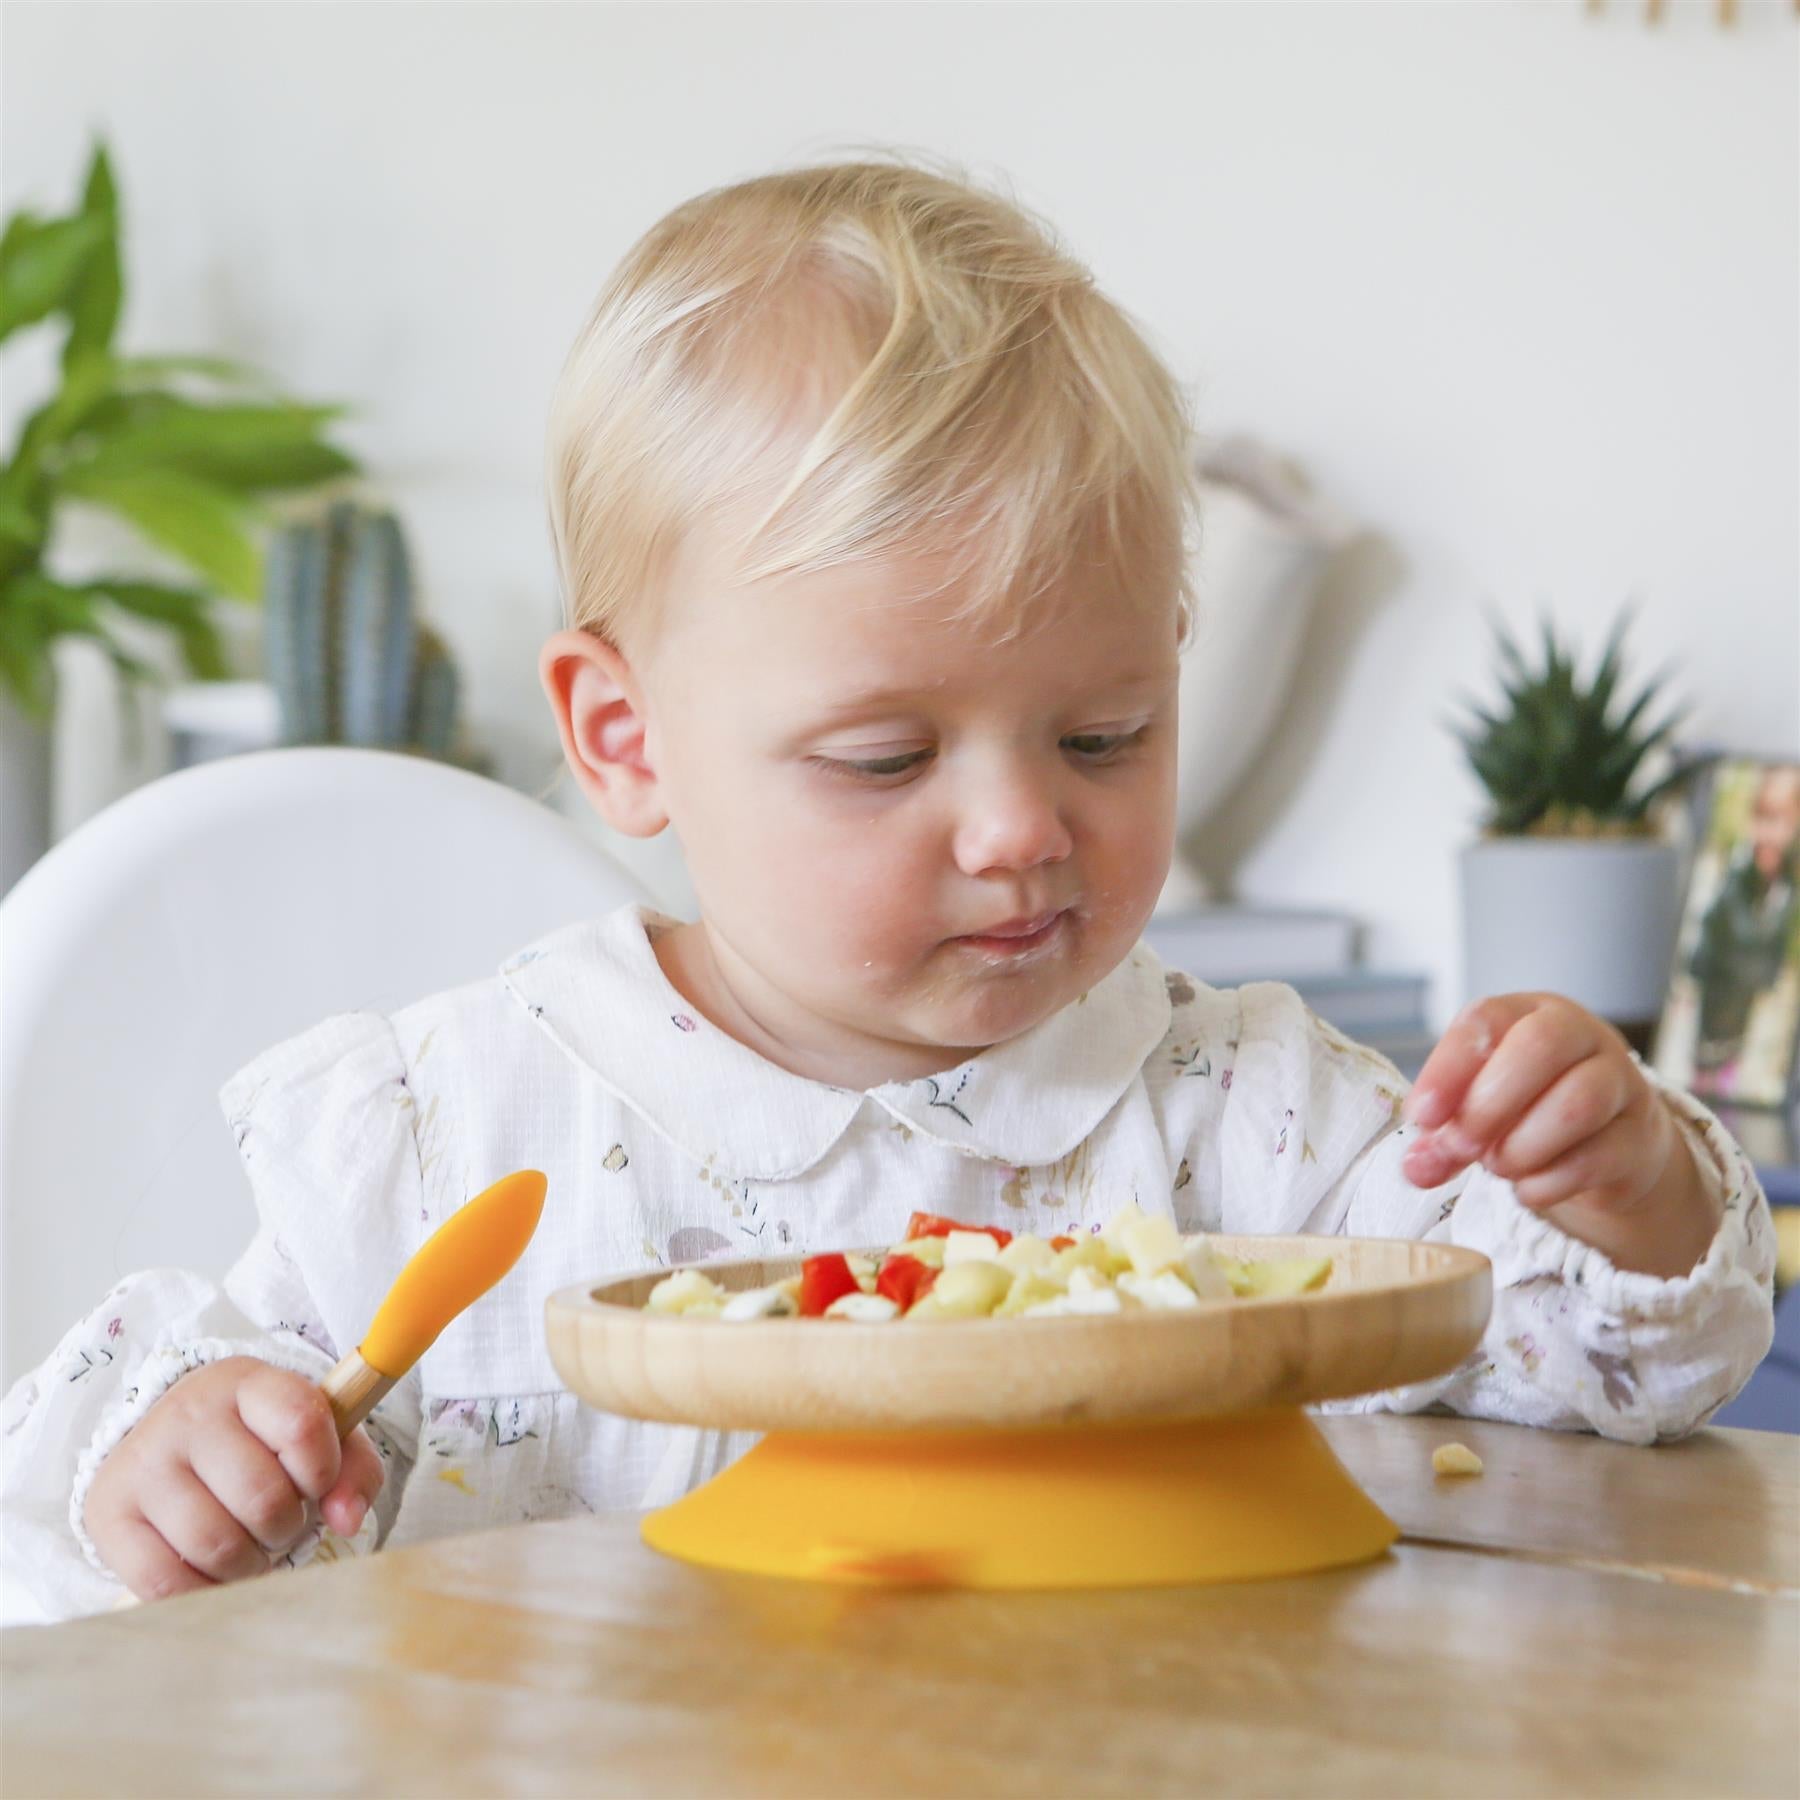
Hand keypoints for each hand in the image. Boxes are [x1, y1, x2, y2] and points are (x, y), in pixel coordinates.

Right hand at [85, 1356, 384, 1602]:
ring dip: (249, 1562)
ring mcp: (143, 1462)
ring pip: (217, 1544)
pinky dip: (204, 1591)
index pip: (302, 1422)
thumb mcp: (315, 1437)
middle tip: (280, 1523)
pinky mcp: (109, 1514)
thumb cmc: (258, 1445)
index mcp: (247, 1383)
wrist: (167, 1445)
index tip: (317, 1484)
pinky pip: (165, 1581)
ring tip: (250, 1546)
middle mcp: (189, 1414)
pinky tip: (216, 1574)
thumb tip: (346, 1520)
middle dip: (287, 1525)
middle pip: (263, 1496)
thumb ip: (352, 1470)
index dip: (322, 1469)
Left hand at [1400, 993, 1719, 1277]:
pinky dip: (1552, 1180)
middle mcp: (1579, 1035)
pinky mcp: (1641, 1136)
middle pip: (1540, 1047)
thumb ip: (1444, 1134)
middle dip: (1489, 1105)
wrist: (1607, 1145)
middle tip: (1462, 1148)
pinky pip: (1601, 1155)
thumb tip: (1416, 1167)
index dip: (1448, 1069)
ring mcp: (1621, 1082)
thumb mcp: (1478, 1109)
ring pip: (1579, 1101)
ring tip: (1499, 1168)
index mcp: (1526, 1014)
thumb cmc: (1527, 1110)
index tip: (1423, 1117)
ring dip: (1523, 1145)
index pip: (1486, 1021)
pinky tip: (1528, 1190)